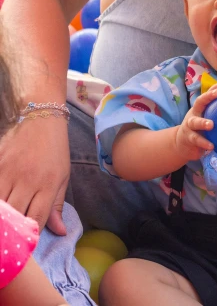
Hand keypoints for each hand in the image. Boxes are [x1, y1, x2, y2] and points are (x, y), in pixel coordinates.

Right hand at [0, 118, 69, 234]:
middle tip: (11, 240)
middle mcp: (29, 180)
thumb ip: (57, 205)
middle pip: (15, 216)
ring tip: (5, 226)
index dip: (30, 236)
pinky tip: (0, 210)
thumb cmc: (55, 149)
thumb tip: (59, 232)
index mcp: (49, 184)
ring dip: (2, 218)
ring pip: (1, 206)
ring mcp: (10, 172)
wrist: (41, 118)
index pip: (36, 219)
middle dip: (13, 231)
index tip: (26, 245)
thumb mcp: (63, 175)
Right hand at [174, 84, 216, 161]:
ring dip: (202, 122)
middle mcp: (194, 114)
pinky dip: (204, 143)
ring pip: (195, 122)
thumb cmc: (200, 130)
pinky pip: (196, 140)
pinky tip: (211, 146)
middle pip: (198, 102)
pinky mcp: (188, 138)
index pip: (208, 95)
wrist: (182, 144)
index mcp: (200, 109)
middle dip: (207, 96)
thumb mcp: (208, 121)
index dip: (215, 88)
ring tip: (211, 125)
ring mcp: (189, 126)